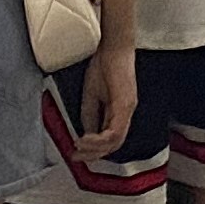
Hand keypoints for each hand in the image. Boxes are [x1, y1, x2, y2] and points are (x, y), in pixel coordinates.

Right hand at [68, 39, 137, 161]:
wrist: (112, 46)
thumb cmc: (103, 66)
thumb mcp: (92, 96)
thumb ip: (91, 116)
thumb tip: (87, 135)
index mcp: (119, 111)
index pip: (111, 139)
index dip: (94, 150)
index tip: (76, 154)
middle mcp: (127, 112)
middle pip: (114, 145)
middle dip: (94, 154)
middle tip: (76, 156)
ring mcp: (127, 108)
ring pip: (116, 141)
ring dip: (95, 148)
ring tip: (79, 146)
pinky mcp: (125, 104)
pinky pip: (115, 130)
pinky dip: (100, 139)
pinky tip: (86, 138)